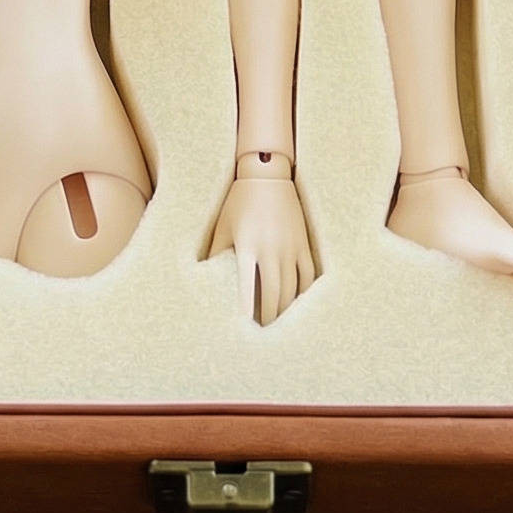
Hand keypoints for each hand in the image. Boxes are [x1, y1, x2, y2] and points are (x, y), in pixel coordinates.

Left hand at [209, 174, 315, 324]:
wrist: (267, 174)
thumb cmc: (239, 200)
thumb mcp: (223, 225)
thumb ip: (216, 253)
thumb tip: (205, 279)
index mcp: (247, 246)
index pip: (247, 289)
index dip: (247, 313)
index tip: (245, 332)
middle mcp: (271, 249)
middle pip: (273, 295)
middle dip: (268, 320)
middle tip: (263, 338)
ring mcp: (290, 247)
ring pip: (291, 289)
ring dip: (285, 311)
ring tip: (278, 328)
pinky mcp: (303, 243)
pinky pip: (307, 275)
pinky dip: (303, 294)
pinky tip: (297, 306)